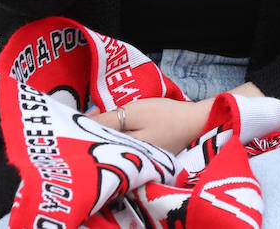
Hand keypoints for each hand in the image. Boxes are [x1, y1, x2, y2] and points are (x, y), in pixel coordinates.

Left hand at [89, 98, 211, 154]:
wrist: (196, 122)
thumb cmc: (166, 116)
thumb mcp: (134, 113)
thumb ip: (109, 119)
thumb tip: (84, 122)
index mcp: (125, 157)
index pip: (96, 146)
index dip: (86, 130)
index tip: (82, 115)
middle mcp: (129, 166)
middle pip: (103, 150)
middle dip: (93, 134)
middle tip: (91, 115)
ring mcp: (138, 164)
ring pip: (113, 149)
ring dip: (105, 134)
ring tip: (100, 118)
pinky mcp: (145, 159)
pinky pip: (124, 149)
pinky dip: (118, 138)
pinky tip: (116, 127)